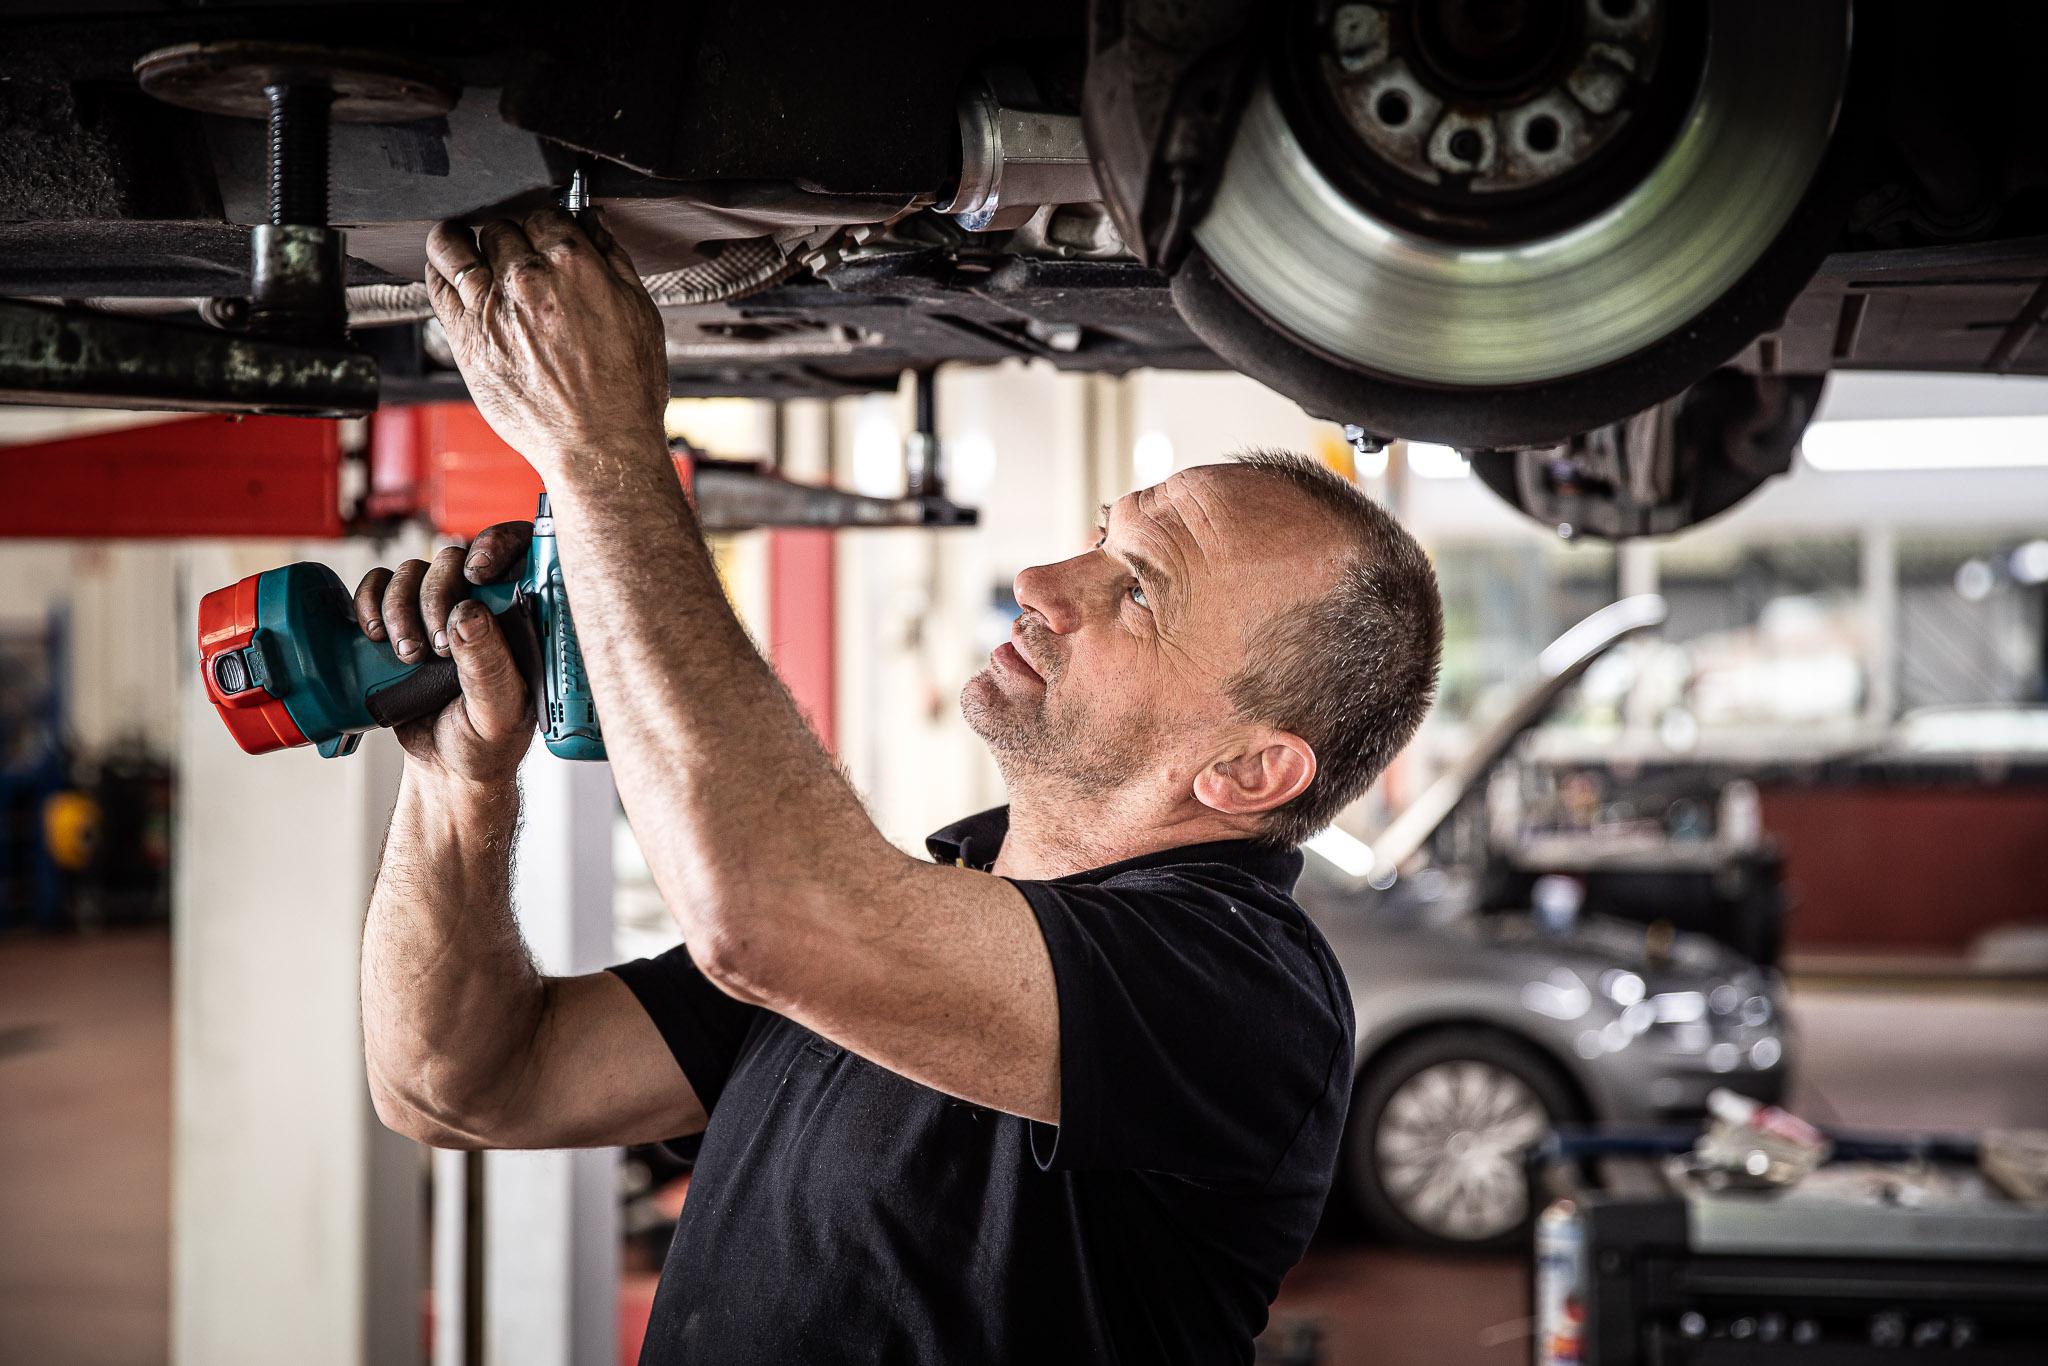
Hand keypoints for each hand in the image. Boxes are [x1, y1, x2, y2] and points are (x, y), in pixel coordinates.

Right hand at [352, 521, 536, 784]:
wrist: (447, 770)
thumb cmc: (487, 742)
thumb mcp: (498, 712)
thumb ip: (488, 665)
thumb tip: (467, 612)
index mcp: (520, 617)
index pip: (518, 550)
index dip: (497, 544)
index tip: (478, 573)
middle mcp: (481, 604)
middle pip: (454, 558)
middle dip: (436, 594)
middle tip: (434, 647)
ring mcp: (437, 610)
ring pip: (413, 570)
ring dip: (399, 605)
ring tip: (407, 655)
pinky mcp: (400, 620)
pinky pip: (378, 585)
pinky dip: (368, 599)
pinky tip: (373, 634)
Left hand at [424, 209, 669, 472]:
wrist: (599, 446)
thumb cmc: (625, 391)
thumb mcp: (640, 314)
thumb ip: (614, 261)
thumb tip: (595, 225)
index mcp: (573, 263)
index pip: (544, 215)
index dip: (545, 226)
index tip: (545, 240)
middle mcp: (526, 277)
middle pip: (501, 228)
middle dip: (510, 239)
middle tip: (517, 259)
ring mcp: (490, 306)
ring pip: (454, 246)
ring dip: (459, 241)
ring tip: (462, 245)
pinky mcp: (466, 337)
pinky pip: (436, 285)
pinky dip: (439, 271)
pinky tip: (448, 274)